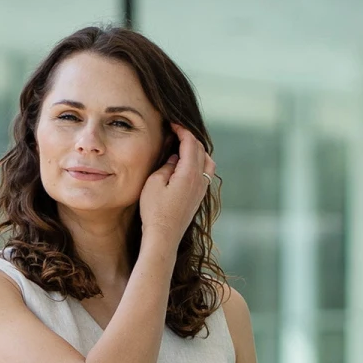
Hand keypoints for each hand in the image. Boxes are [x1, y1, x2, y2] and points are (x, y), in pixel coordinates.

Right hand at [138, 124, 214, 246]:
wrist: (163, 238)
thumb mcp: (154, 183)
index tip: (173, 124)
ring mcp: (201, 190)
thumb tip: (176, 158)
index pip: (190, 143)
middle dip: (190, 138)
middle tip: (177, 132)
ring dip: (198, 151)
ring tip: (185, 147)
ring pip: (208, 162)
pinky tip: (189, 165)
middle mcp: (200, 180)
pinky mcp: (199, 198)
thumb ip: (167, 166)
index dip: (182, 130)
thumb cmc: (155, 212)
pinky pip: (206, 173)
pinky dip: (200, 163)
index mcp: (189, 173)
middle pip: (201, 150)